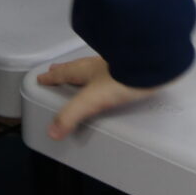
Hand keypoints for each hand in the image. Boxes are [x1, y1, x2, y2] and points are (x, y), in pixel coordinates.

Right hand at [36, 55, 162, 139]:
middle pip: (77, 67)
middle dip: (66, 70)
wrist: (151, 65)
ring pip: (94, 66)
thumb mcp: (91, 100)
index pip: (63, 73)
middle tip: (57, 70)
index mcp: (85, 70)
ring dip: (85, 70)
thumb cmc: (122, 78)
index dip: (52, 77)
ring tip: (81, 75)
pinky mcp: (131, 67)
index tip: (43, 77)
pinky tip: (111, 77)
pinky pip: (113, 69)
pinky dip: (106, 72)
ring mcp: (116, 63)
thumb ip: (70, 116)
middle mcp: (99, 64)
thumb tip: (53, 131)